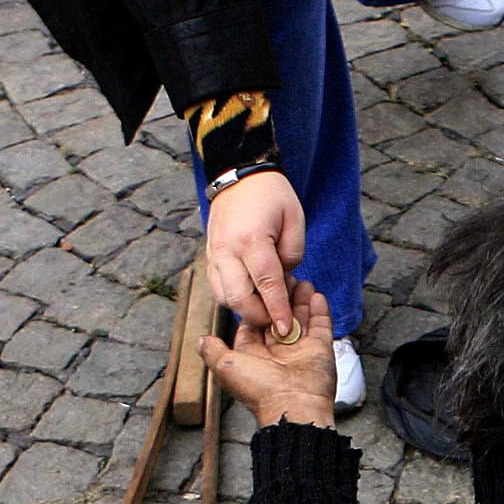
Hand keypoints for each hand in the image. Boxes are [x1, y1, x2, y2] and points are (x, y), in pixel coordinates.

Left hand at [202, 283, 338, 429]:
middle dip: (281, 297)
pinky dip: (318, 310)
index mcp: (256, 354)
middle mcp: (278, 350)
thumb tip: (200, 340)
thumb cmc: (259, 389)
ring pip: (300, 318)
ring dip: (300, 299)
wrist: (293, 405)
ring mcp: (300, 349)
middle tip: (283, 276)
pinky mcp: (320, 348)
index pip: (255, 323)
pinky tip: (316, 294)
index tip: (258, 285)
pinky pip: (320, 325)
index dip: (257, 305)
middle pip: (278, 317)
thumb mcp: (227, 367)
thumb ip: (213, 351)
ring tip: (300, 280)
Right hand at [206, 171, 307, 337]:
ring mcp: (214, 254)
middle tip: (277, 318)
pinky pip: (218, 287)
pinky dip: (234, 297)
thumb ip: (292, 254)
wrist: (238, 174)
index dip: (277, 310)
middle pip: (238, 298)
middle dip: (258, 316)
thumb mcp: (295, 219)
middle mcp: (227, 250)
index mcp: (251, 240)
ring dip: (245, 308)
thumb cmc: (271, 194)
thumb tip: (283, 281)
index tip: (287, 329)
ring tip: (266, 304)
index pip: (266, 283)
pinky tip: (251, 294)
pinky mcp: (209, 256)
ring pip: (223, 297)